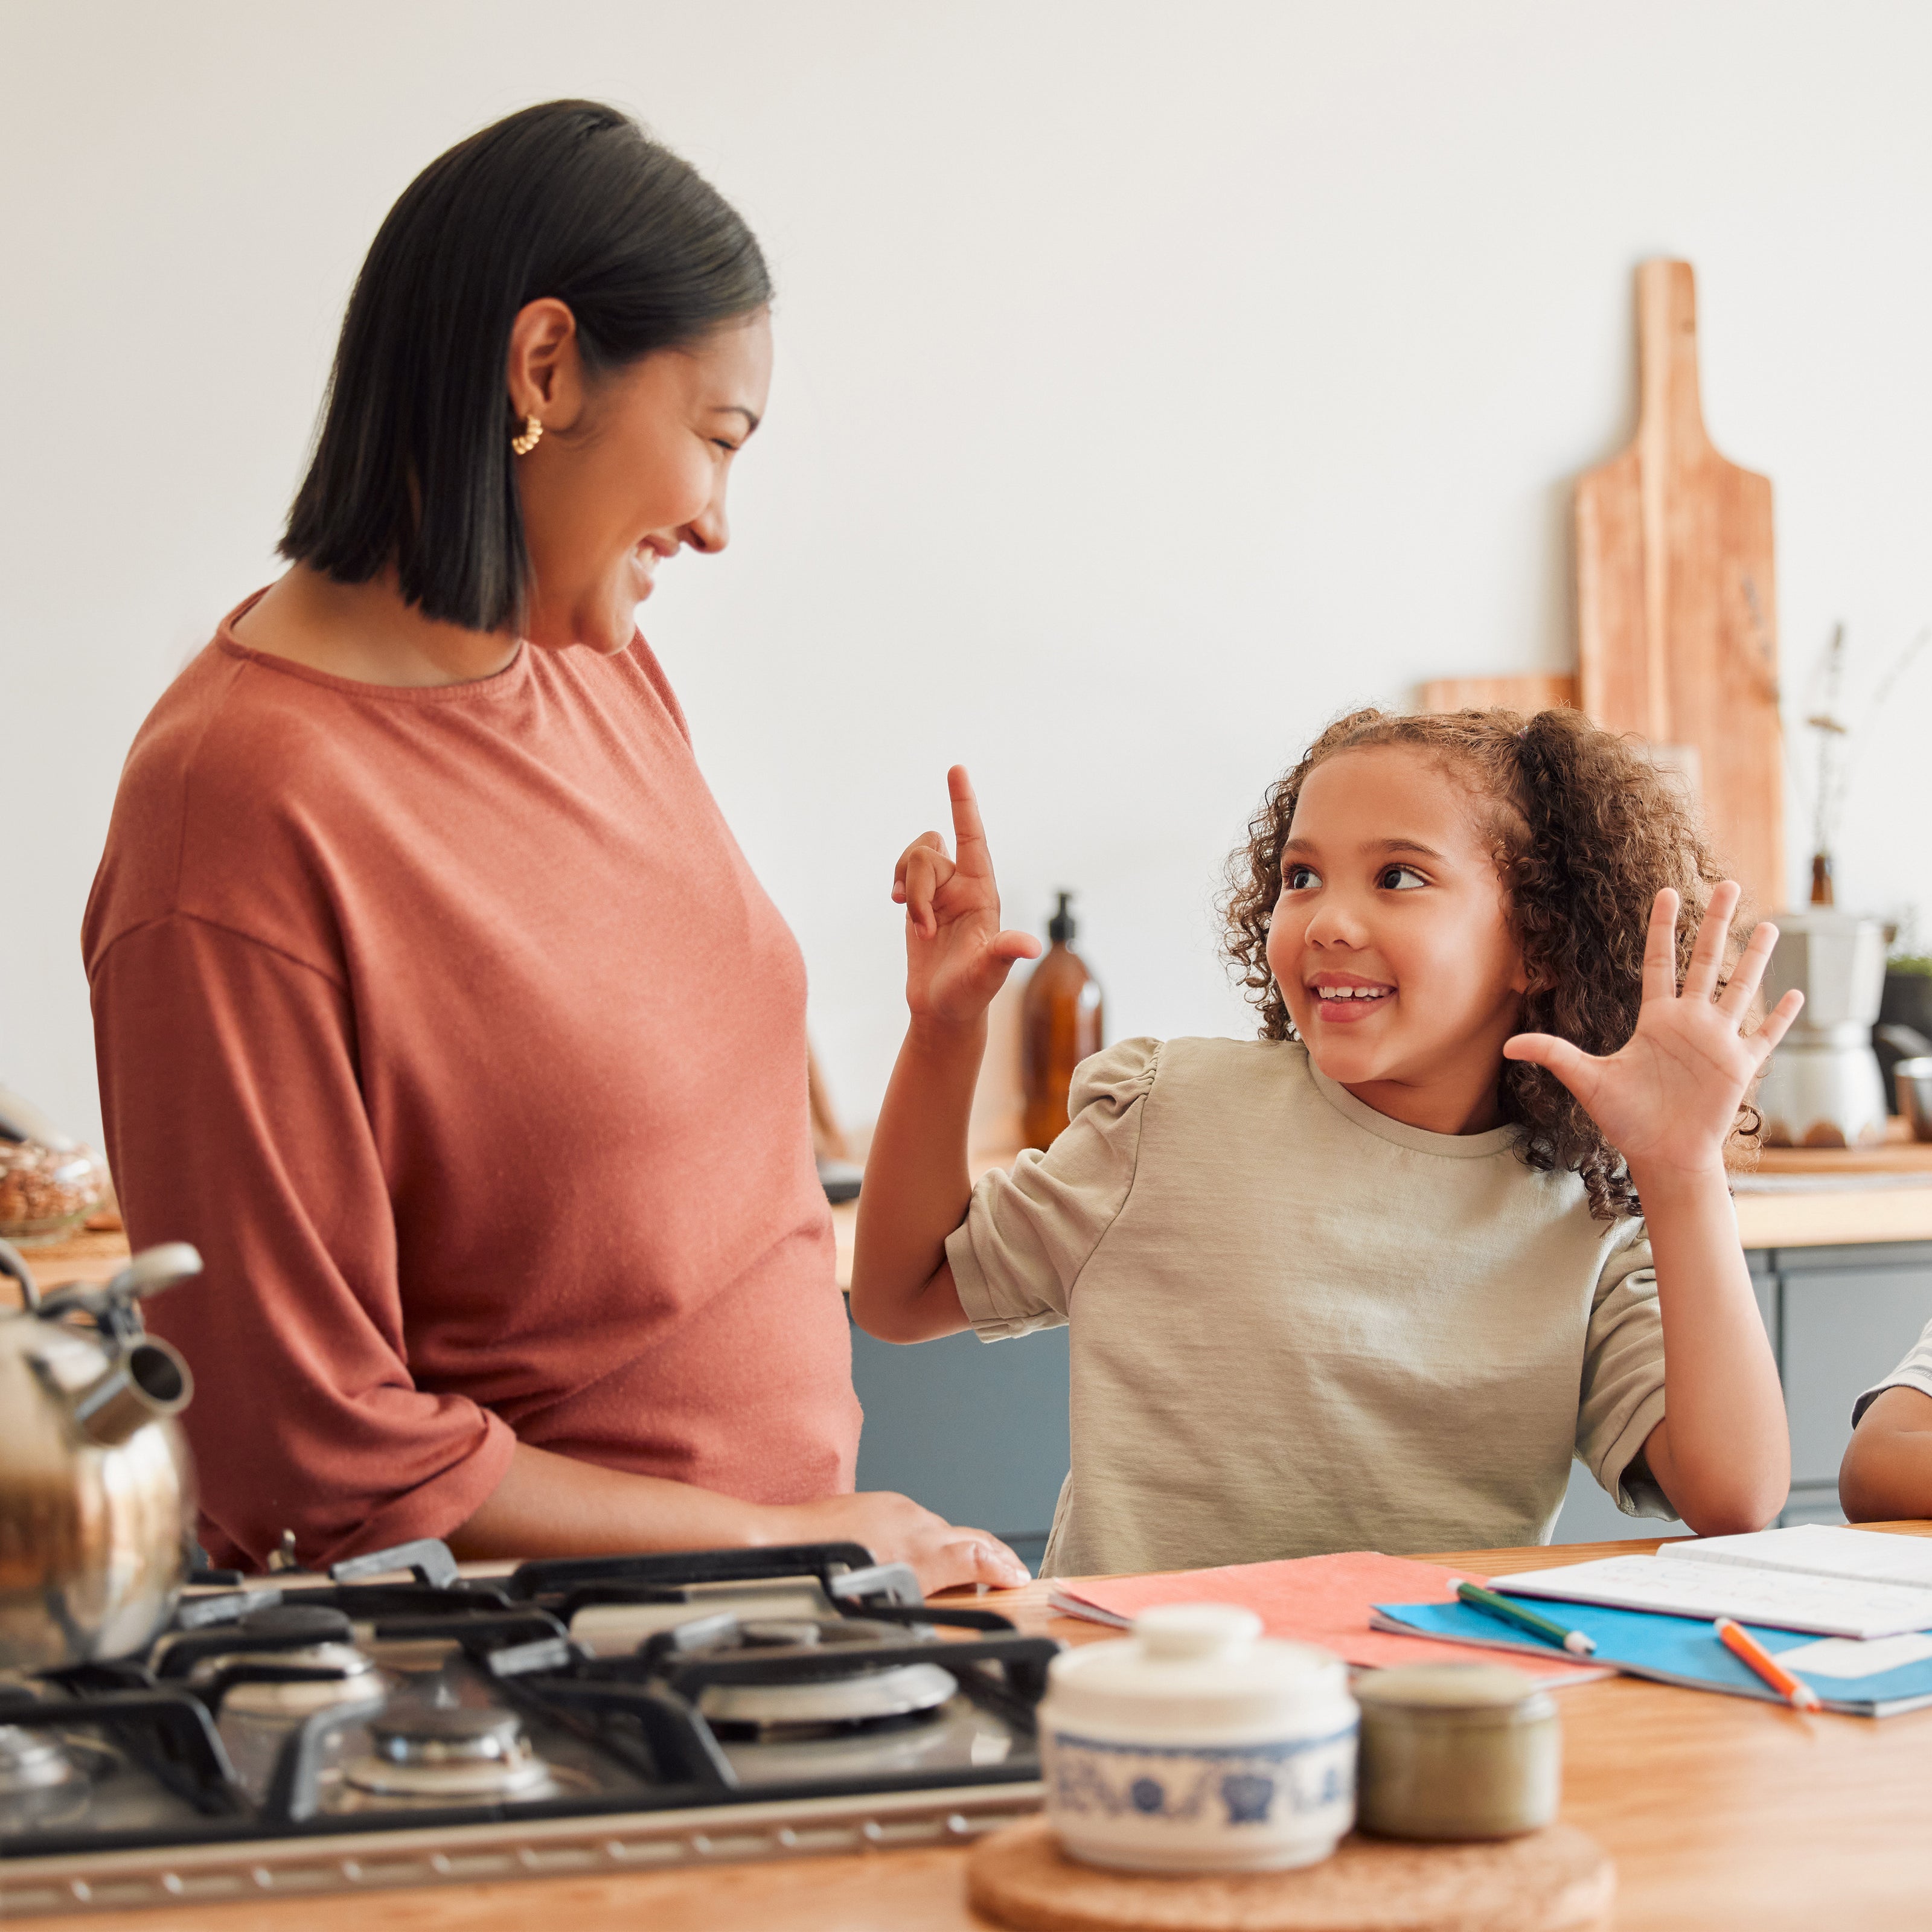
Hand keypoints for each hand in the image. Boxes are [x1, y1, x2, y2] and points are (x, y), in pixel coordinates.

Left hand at [775, 1491, 1031, 1593]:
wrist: (784, 1542)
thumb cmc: (826, 1577)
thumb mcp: (884, 1600)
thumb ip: (923, 1594)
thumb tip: (943, 1601)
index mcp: (918, 1553)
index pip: (976, 1555)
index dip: (1001, 1567)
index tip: (1016, 1577)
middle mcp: (913, 1525)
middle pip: (966, 1537)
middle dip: (992, 1554)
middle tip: (1009, 1570)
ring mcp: (896, 1509)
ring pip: (939, 1528)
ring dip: (957, 1546)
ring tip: (968, 1566)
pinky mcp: (880, 1502)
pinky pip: (914, 1519)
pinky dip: (927, 1536)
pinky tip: (919, 1550)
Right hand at [892, 765, 1040, 1026]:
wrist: (944, 1009)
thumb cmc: (971, 993)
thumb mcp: (987, 973)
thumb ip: (1003, 954)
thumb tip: (1030, 946)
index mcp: (983, 892)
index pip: (973, 837)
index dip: (964, 804)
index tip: (956, 770)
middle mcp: (963, 884)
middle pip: (929, 854)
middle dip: (917, 889)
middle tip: (926, 931)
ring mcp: (941, 890)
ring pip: (914, 859)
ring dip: (908, 893)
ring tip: (919, 928)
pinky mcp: (921, 900)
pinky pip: (903, 872)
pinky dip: (898, 887)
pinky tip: (900, 907)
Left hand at [1502, 883, 1803, 1184]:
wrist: (1661, 1155)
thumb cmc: (1625, 1120)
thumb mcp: (1588, 1081)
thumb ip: (1554, 1055)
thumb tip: (1507, 1046)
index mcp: (1656, 1019)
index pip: (1661, 961)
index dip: (1663, 927)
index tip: (1667, 891)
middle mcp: (1690, 1022)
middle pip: (1705, 960)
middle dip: (1716, 922)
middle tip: (1728, 883)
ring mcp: (1718, 1041)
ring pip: (1740, 987)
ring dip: (1754, 957)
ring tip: (1768, 923)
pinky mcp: (1740, 1066)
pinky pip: (1765, 1035)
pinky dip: (1781, 1016)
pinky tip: (1796, 992)